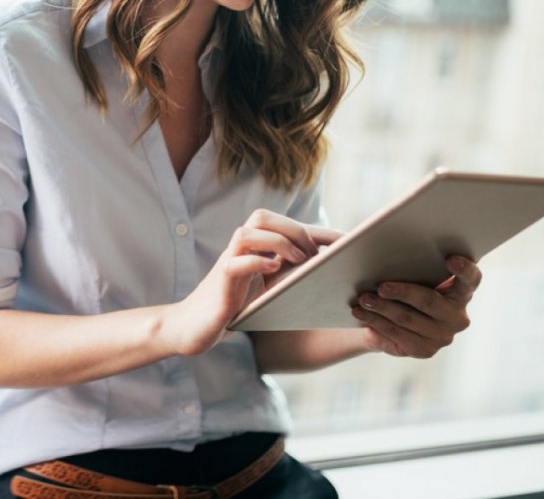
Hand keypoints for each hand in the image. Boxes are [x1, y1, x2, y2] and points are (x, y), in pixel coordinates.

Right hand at [165, 208, 341, 355]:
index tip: (349, 242)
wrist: (194, 327)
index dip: (319, 231)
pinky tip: (274, 271)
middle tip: (314, 256)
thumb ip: (289, 276)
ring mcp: (228, 263)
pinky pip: (236, 262)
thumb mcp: (268, 290)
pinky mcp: (220, 283)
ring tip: (298, 261)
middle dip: (294, 230)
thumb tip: (330, 272)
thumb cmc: (235, 308)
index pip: (286, 225)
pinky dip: (257, 262)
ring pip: (247, 233)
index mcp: (254, 249)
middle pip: (262, 217)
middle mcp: (239, 250)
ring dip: (277, 242)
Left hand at [352, 256, 480, 357]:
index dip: (464, 269)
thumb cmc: (406, 283)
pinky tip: (360, 313)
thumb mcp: (412, 271)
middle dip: (402, 292)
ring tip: (363, 299)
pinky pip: (396, 334)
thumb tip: (380, 241)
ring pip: (407, 319)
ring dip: (382, 308)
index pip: (471, 279)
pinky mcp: (424, 350)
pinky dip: (375, 322)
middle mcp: (457, 315)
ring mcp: (442, 336)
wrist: (393, 317)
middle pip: (429, 301)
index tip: (450, 259)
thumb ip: (410, 258)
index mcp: (461, 290)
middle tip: (381, 286)